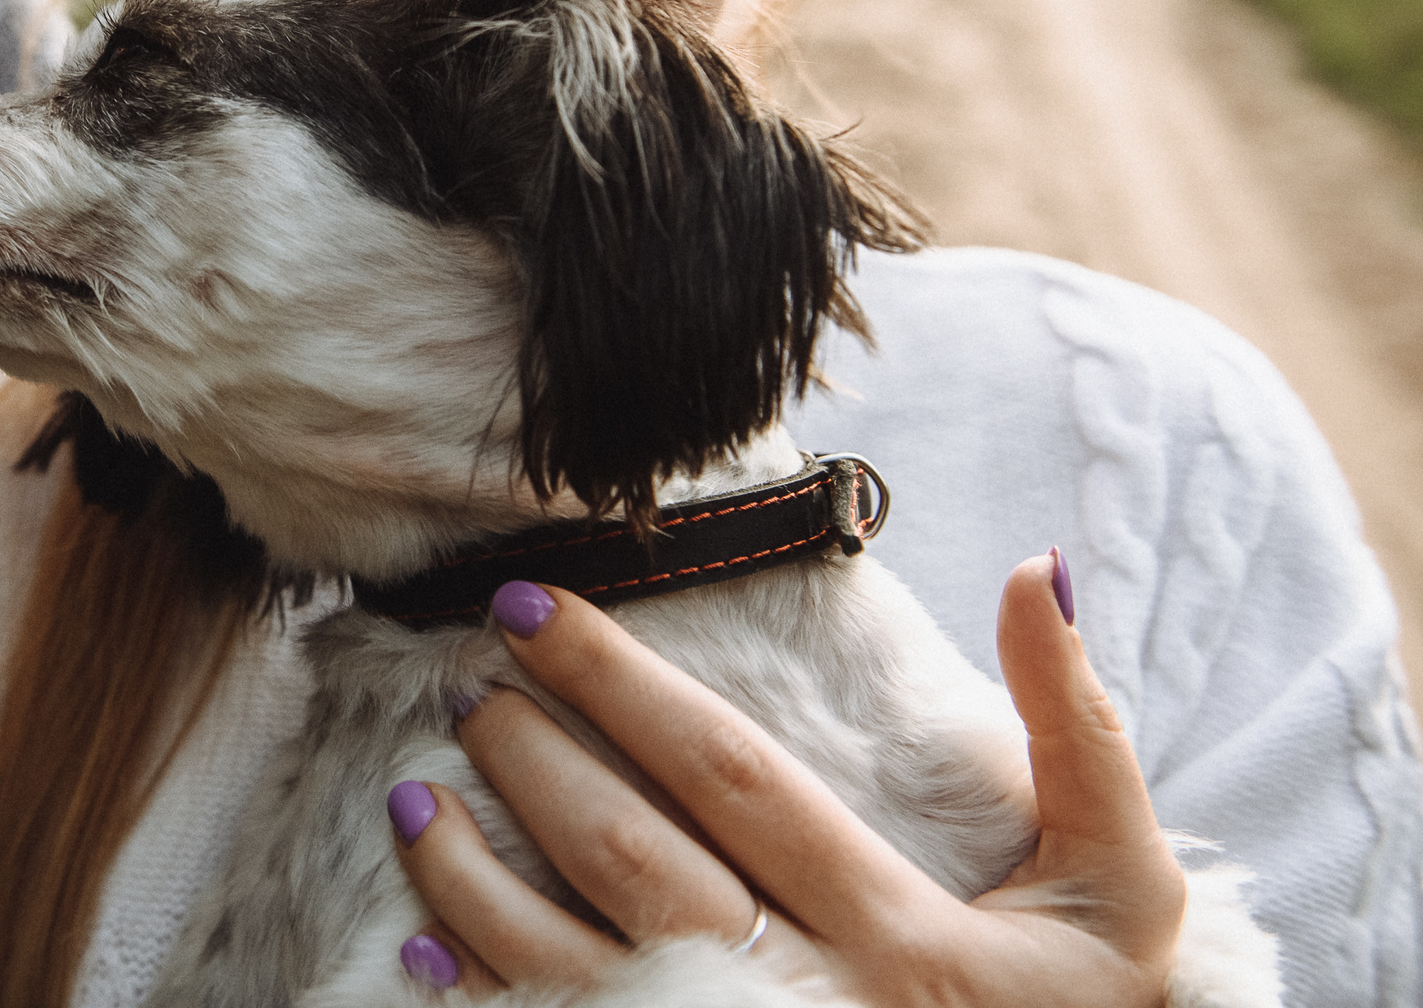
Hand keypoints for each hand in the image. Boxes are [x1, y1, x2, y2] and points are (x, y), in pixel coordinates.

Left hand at [389, 554, 1186, 1003]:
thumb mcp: (1119, 890)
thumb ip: (1080, 735)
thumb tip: (1037, 571)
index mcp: (901, 940)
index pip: (729, 777)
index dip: (620, 682)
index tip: (534, 607)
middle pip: (632, 863)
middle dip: (535, 764)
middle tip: (468, 689)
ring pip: (574, 967)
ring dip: (474, 880)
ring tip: (416, 795)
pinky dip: (484, 999)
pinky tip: (422, 945)